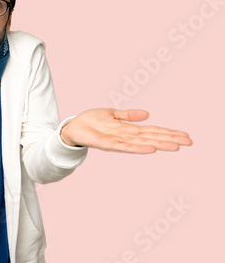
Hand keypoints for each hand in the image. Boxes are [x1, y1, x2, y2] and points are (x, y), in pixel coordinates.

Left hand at [60, 109, 191, 153]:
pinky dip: (137, 148)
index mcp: (128, 130)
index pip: (152, 131)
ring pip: (142, 143)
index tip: (185, 135)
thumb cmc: (91, 122)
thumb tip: (147, 114)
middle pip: (152, 137)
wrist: (72, 127)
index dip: (168, 132)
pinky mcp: (106, 143)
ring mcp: (117, 141)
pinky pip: (124, 146)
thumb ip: (128, 115)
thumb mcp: (112, 114)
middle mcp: (125, 137)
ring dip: (158, 144)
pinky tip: (150, 149)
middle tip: (189, 142)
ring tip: (175, 146)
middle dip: (170, 139)